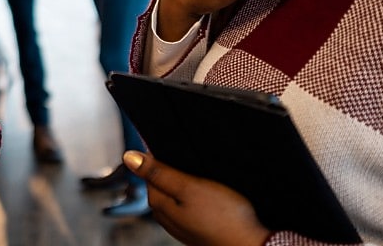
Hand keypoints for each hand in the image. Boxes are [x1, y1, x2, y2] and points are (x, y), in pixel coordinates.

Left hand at [124, 151, 270, 245]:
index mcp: (159, 204)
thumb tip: (129, 157)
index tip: (174, 147)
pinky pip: (190, 207)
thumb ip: (159, 172)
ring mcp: (182, 226)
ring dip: (186, 183)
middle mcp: (166, 218)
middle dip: (172, 170)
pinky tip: (211, 194)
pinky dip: (196, 197)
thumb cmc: (224, 217)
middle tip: (192, 161)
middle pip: (162, 184)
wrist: (252, 244)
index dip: (159, 157)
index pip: (148, 173)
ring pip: (177, 196)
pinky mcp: (198, 229)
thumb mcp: (189, 188)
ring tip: (204, 176)